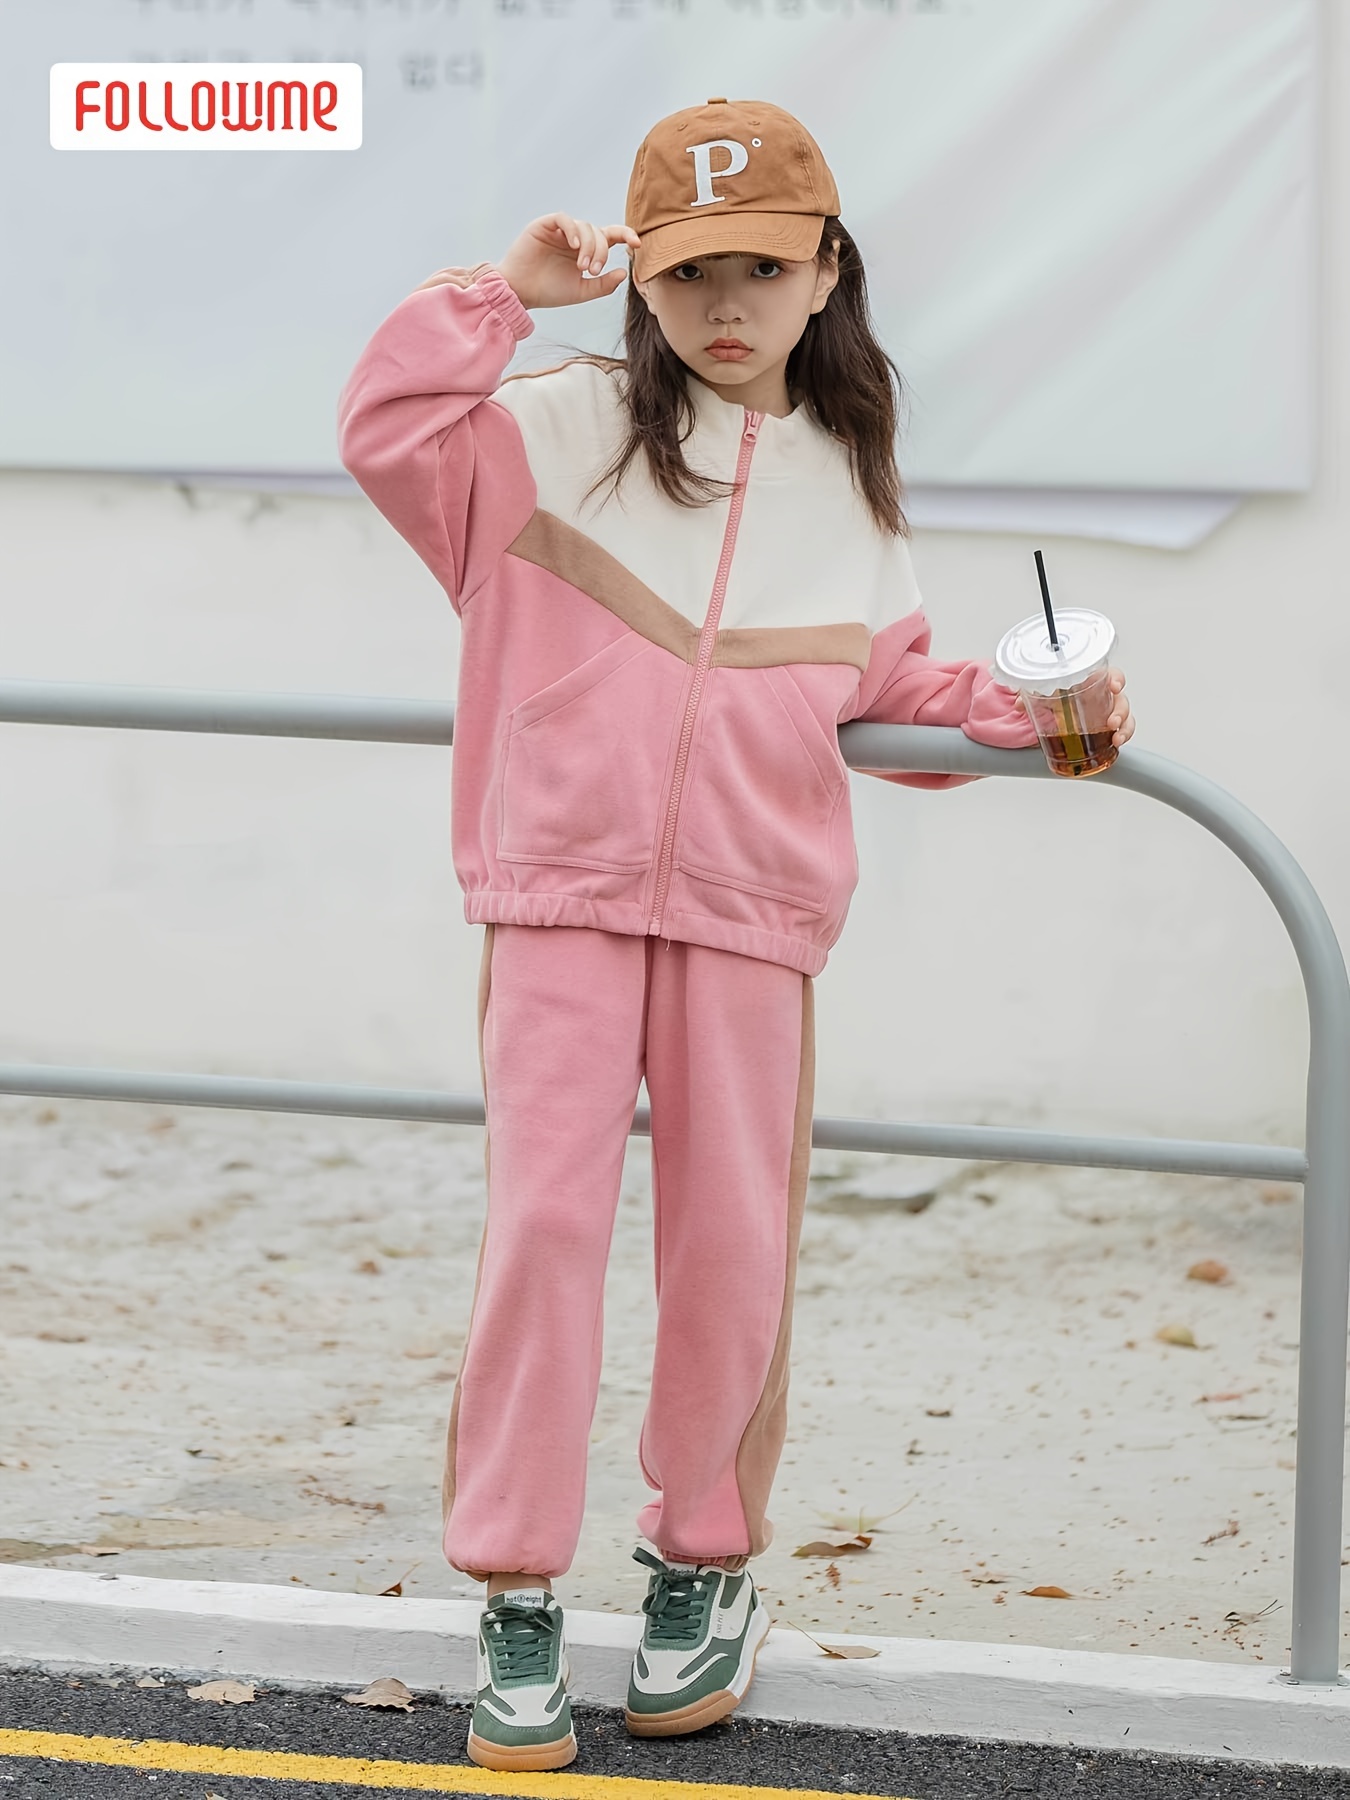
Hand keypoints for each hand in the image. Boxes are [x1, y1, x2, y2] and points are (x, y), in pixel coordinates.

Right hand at [496, 212, 641, 310]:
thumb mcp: (582, 291)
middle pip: (599, 233)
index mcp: (586, 250)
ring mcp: (560, 230)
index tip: (637, 244)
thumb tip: (624, 272)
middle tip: (592, 270)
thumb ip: (603, 284)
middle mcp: (575, 238)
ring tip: (582, 267)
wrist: (522, 292)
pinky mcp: (545, 225)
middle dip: (601, 251)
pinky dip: (572, 230)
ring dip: (588, 246)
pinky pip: (564, 219)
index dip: (625, 235)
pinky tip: (573, 246)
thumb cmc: (549, 291)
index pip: (610, 236)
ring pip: (584, 226)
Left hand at [1013, 667, 1134, 746]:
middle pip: (1121, 699)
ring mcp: (1107, 713)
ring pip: (1125, 717)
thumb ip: (1032, 696)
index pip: (1112, 675)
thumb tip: (1019, 703)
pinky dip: (1122, 737)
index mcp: (1092, 683)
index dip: (1116, 679)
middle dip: (1121, 711)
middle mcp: (1102, 697)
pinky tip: (1115, 743)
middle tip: (1112, 721)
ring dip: (1124, 727)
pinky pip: (1121, 731)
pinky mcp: (1106, 729)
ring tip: (1116, 738)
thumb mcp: (1045, 696)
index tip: (1114, 686)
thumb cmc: (1057, 699)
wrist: (1054, 716)